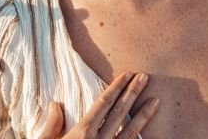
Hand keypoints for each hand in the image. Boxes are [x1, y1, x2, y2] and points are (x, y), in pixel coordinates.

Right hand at [38, 72, 159, 137]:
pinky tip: (151, 134)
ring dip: (144, 115)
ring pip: (130, 131)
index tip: (127, 74)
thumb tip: (55, 104)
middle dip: (133, 93)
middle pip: (119, 112)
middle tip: (145, 77)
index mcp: (82, 132)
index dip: (116, 87)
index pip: (103, 103)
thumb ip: (51, 125)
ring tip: (156, 100)